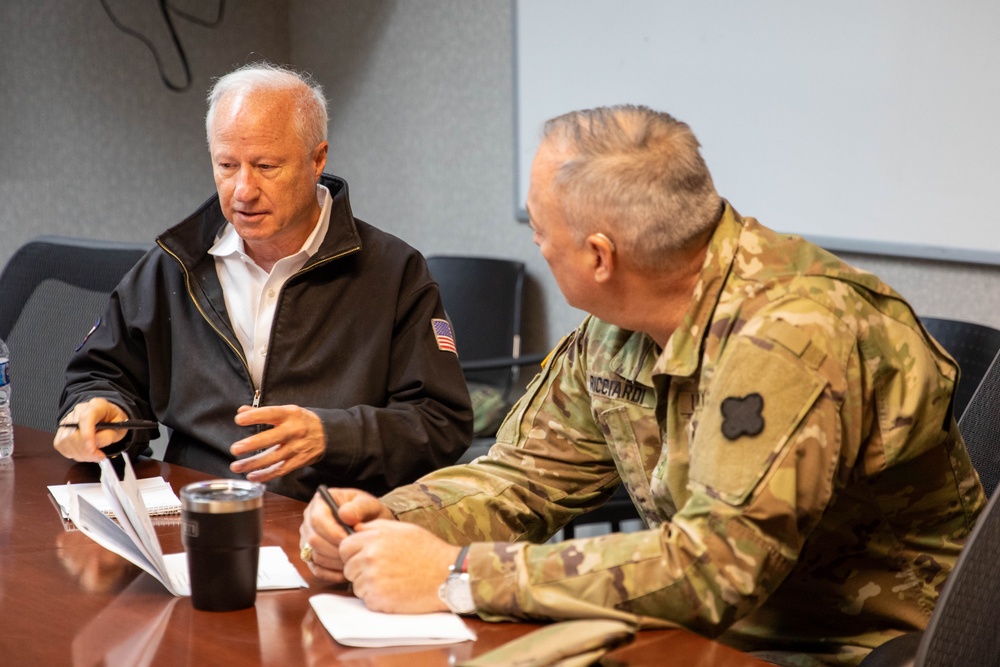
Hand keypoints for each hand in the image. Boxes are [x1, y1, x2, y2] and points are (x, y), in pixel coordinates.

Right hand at [53, 398, 129, 461]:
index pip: (86, 418)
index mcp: (97, 405)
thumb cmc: (114, 421)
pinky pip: (60, 444)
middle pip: (73, 433)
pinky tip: (83, 453)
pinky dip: (71, 453)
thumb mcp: (120, 427)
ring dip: (80, 454)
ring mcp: (68, 419)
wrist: (108, 417)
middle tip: (99, 456)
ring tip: (93, 455)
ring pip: (65, 440)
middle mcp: (79, 410)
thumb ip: (108, 436)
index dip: (87, 436)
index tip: (93, 450)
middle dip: (86, 451)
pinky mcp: (62, 429)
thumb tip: (94, 445)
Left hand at [229, 404, 324, 482]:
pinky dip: (266, 475)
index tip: (239, 419)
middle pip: (272, 438)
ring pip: (274, 458)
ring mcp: (297, 447)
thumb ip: (263, 412)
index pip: (271, 414)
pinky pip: (281, 470)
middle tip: (235, 449)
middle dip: (252, 444)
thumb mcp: (287, 411)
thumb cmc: (303, 421)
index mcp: (290, 414)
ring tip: (236, 466)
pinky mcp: (299, 461)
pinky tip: (252, 476)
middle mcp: (294, 431)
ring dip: (253, 464)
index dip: (255, 416)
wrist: (327, 434)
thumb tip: (242, 410)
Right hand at [300, 488, 391, 583]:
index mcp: (320, 502)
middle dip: (335, 550)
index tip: (350, 540)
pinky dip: (331, 573)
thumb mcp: (369, 504)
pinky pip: (316, 569)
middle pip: (313, 540)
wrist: (370, 524)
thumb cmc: (368, 512)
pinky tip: (346, 571)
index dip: (332, 533)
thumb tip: (344, 514)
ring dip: (334, 562)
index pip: (317, 520)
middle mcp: (309, 520)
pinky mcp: (311, 555)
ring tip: (353, 560)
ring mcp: (307, 538)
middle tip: (354, 553)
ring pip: (314, 555)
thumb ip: (359, 507)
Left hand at [341, 520, 460, 613]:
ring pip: (356, 585)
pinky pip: (366, 600)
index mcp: (374, 537)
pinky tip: (395, 591)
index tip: (366, 558)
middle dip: (360, 571)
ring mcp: (372, 578)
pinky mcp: (377, 598)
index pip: (344, 547)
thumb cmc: (428, 551)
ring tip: (392, 581)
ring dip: (369, 586)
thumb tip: (355, 529)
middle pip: (348, 568)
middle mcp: (370, 556)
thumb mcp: (403, 529)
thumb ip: (376, 527)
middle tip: (383, 572)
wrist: (446, 575)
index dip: (354, 554)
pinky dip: (378, 599)